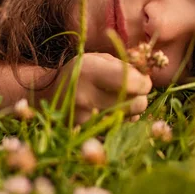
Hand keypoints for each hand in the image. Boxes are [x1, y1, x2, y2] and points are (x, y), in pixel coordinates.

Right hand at [36, 53, 151, 123]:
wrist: (45, 96)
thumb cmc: (80, 73)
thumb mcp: (98, 59)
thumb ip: (125, 64)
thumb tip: (149, 71)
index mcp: (89, 70)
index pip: (135, 81)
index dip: (144, 81)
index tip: (141, 80)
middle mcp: (86, 95)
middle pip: (137, 103)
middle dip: (141, 97)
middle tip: (133, 92)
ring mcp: (85, 119)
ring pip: (131, 119)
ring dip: (132, 110)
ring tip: (119, 101)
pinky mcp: (86, 134)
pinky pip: (120, 131)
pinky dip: (122, 123)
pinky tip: (112, 114)